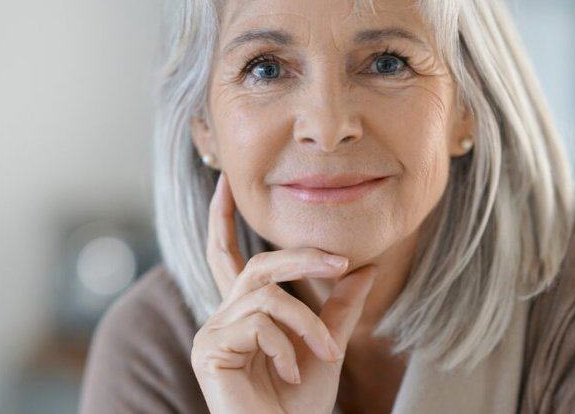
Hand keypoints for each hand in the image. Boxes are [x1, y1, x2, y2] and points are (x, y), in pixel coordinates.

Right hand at [190, 172, 378, 413]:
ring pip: (265, 295)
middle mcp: (222, 317)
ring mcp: (212, 333)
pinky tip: (290, 374)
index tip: (225, 182)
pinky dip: (285, 347)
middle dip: (301, 258)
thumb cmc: (298, 406)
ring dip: (306, 322)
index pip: (228, 256)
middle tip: (341, 262)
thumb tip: (365, 267)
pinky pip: (257, 323)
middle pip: (257, 265)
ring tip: (326, 354)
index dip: (222, 219)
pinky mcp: (208, 349)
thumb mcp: (326, 348)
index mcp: (244, 313)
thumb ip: (340, 309)